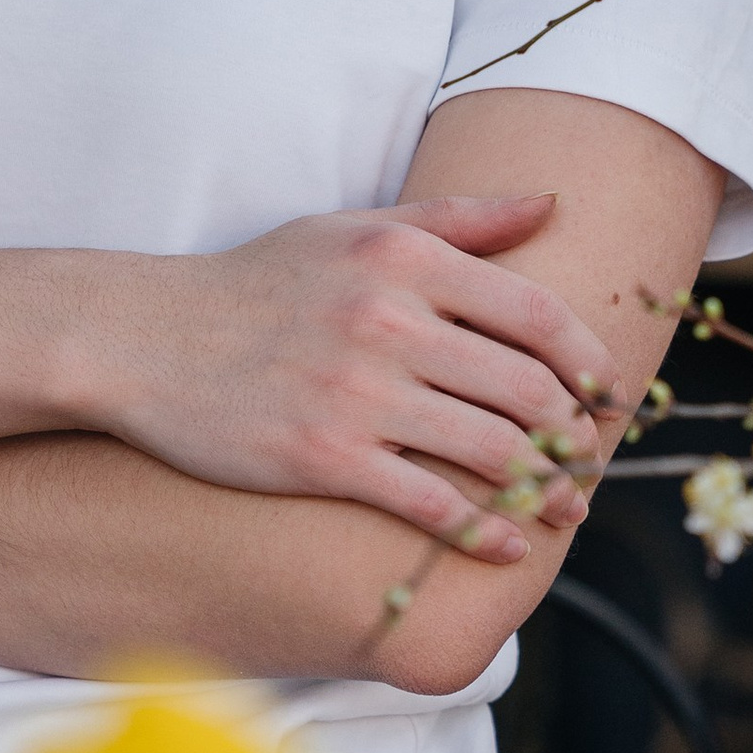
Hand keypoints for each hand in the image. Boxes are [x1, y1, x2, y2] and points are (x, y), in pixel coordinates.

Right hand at [91, 198, 620, 564]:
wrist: (143, 338)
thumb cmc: (257, 283)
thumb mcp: (352, 230)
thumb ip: (457, 219)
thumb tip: (551, 205)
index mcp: (403, 260)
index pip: (535, 314)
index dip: (588, 361)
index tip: (608, 391)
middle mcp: (388, 321)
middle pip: (526, 389)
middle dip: (576, 434)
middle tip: (590, 458)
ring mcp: (356, 393)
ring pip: (491, 450)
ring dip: (546, 488)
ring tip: (565, 506)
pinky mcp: (323, 458)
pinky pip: (428, 503)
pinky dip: (481, 532)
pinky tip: (507, 548)